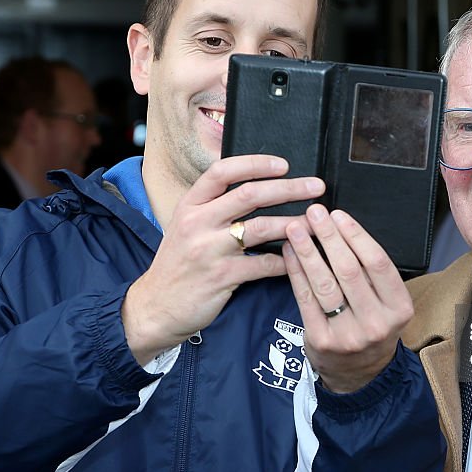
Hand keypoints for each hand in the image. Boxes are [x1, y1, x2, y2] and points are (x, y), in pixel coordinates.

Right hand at [123, 155, 324, 364]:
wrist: (155, 307)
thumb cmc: (178, 264)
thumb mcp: (185, 226)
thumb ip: (213, 206)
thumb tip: (254, 186)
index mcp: (189, 205)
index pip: (222, 171)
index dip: (255, 164)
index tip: (283, 164)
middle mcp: (196, 223)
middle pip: (249, 194)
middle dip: (288, 188)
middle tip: (316, 186)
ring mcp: (208, 250)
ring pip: (260, 228)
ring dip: (294, 223)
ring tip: (316, 222)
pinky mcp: (221, 277)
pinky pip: (263, 264)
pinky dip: (285, 261)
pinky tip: (300, 259)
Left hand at [283, 204, 412, 393]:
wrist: (360, 374)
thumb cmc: (372, 326)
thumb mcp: (387, 304)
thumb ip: (372, 273)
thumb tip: (342, 228)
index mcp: (399, 307)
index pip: (378, 263)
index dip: (356, 235)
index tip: (339, 215)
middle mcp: (376, 322)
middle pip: (349, 270)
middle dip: (329, 237)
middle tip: (314, 213)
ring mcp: (347, 334)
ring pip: (324, 284)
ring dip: (308, 251)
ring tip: (295, 228)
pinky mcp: (321, 340)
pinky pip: (305, 299)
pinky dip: (296, 272)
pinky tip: (290, 253)